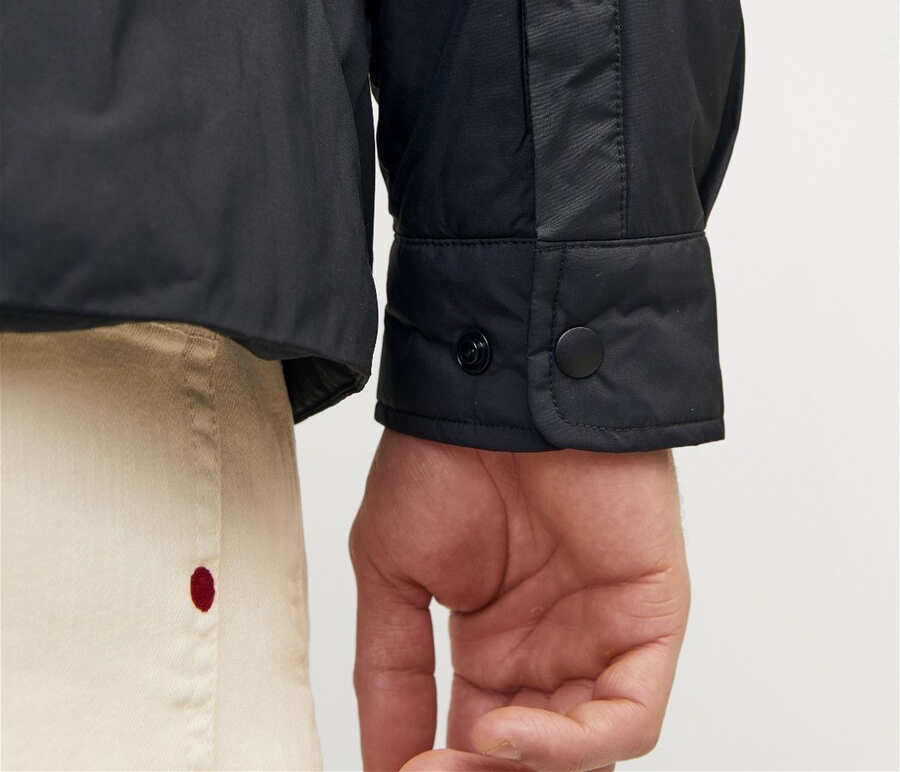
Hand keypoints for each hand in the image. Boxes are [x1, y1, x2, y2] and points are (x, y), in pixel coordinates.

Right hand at [350, 430, 689, 771]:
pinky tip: (504, 733)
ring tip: (460, 757)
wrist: (494, 387)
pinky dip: (572, 745)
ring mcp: (603, 635)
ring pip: (583, 750)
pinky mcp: (650, 618)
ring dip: (520, 770)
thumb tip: (382, 764)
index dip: (436, 767)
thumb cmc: (445, 455)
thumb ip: (390, 670)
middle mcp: (554, 647)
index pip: (476, 741)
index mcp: (497, 641)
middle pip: (531, 756)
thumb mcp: (393, 570)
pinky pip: (629, 714)